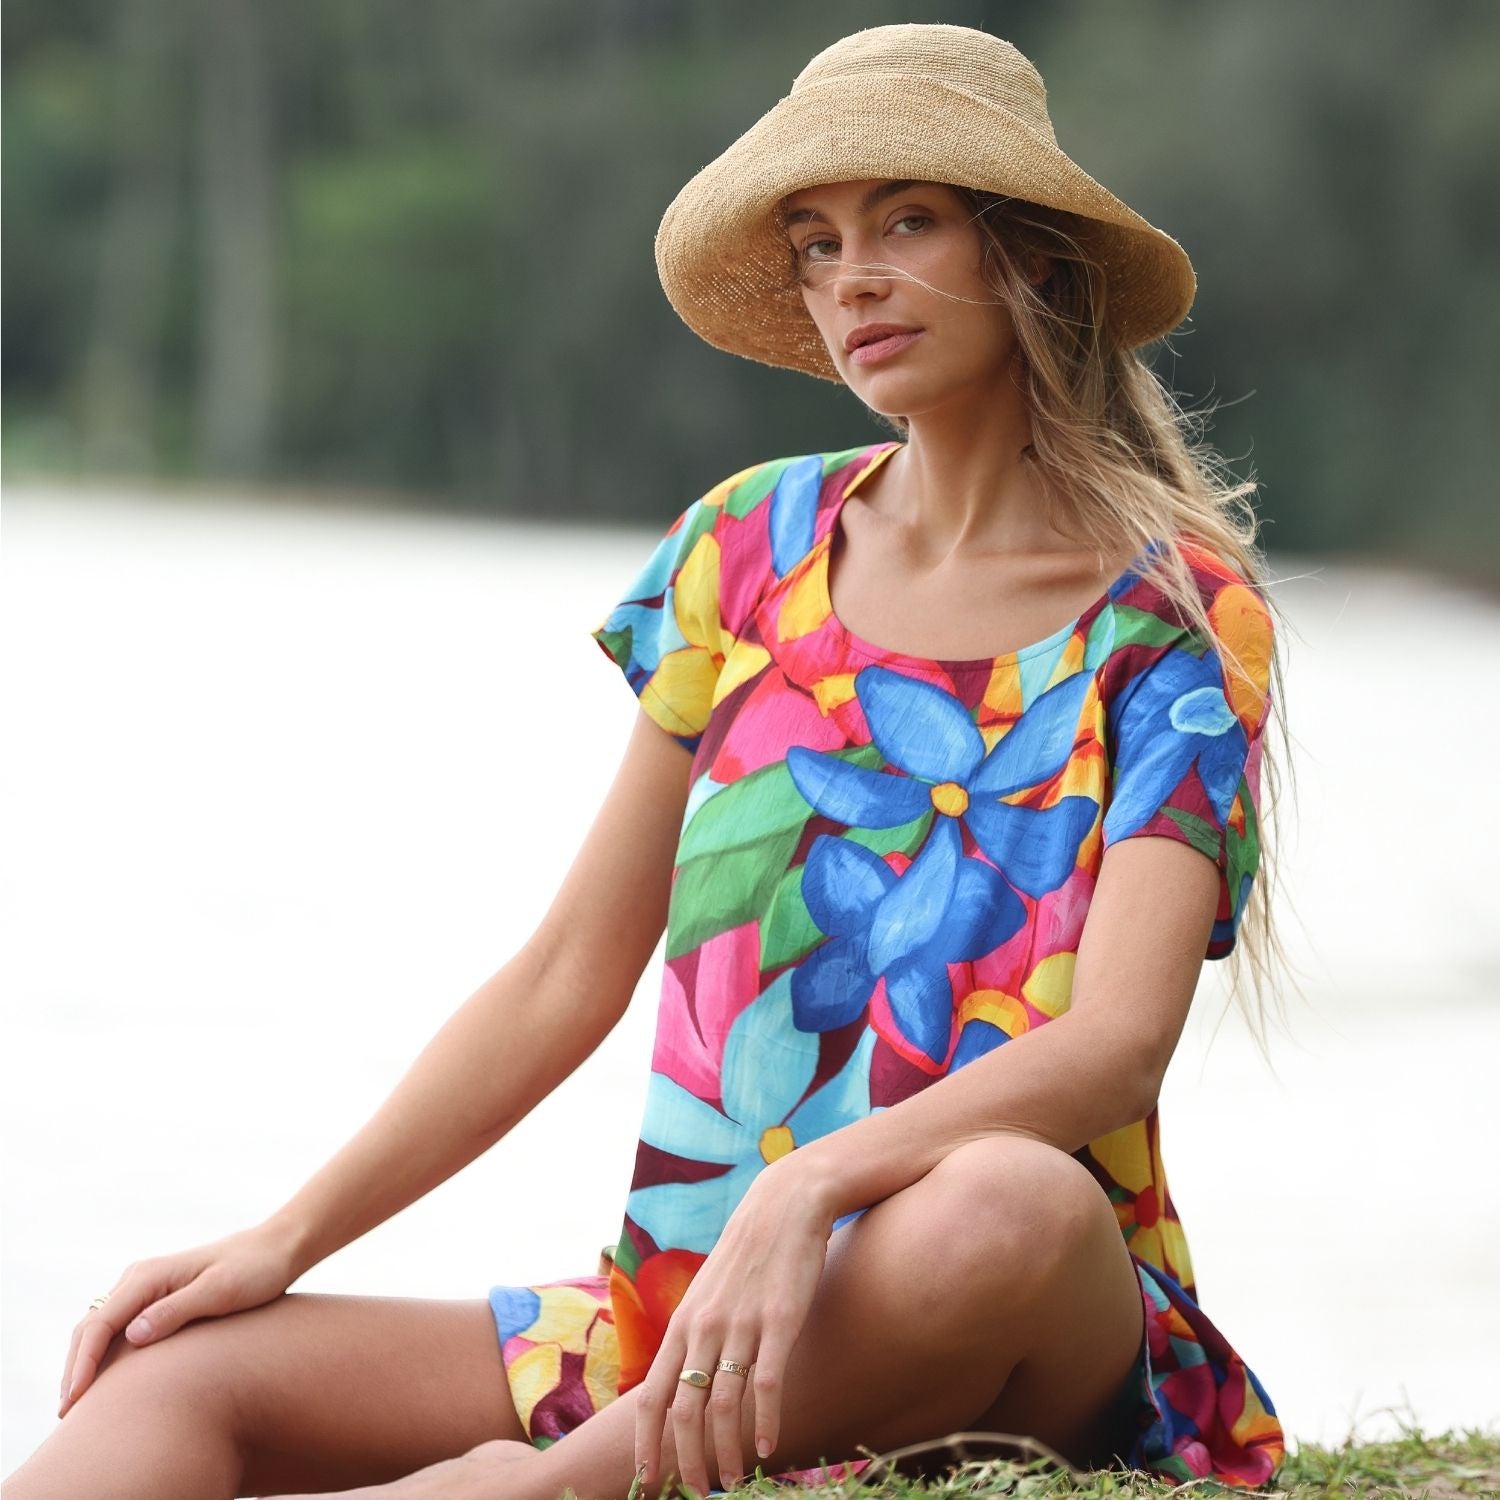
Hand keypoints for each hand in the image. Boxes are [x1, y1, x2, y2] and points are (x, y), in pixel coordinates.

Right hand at [58, 1218, 304, 1416]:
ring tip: (78, 1404)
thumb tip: (133, 1335)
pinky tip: (105, 1379)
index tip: (75, 1400)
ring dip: (84, 1362)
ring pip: (100, 1327)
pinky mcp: (156, 1296)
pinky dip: (102, 1353)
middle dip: (75, 1368)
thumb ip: (177, 1311)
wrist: (276, 1249)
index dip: (82, 1364)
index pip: (100, 1324)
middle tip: (66, 1413)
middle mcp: (139, 1277)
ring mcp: (146, 1285)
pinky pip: (117, 1326)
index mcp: (148, 1275)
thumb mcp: (221, 1292)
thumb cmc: (254, 1270)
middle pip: (91, 1327)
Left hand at [633, 1158, 835, 1497]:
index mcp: (683, 1324)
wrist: (784, 1204)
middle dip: (686, 1460)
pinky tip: (766, 1448)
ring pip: (724, 1403)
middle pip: (684, 1409)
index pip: (651, 1396)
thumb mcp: (708, 1293)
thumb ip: (695, 1336)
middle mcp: (705, 1328)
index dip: (646, 1444)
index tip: (645, 1481)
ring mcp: (742, 1324)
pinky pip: (767, 1382)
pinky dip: (765, 1421)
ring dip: (725, 1451)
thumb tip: (684, 1383)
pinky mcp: (780, 1319)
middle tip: (698, 1493)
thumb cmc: (747, 1255)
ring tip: (733, 1482)